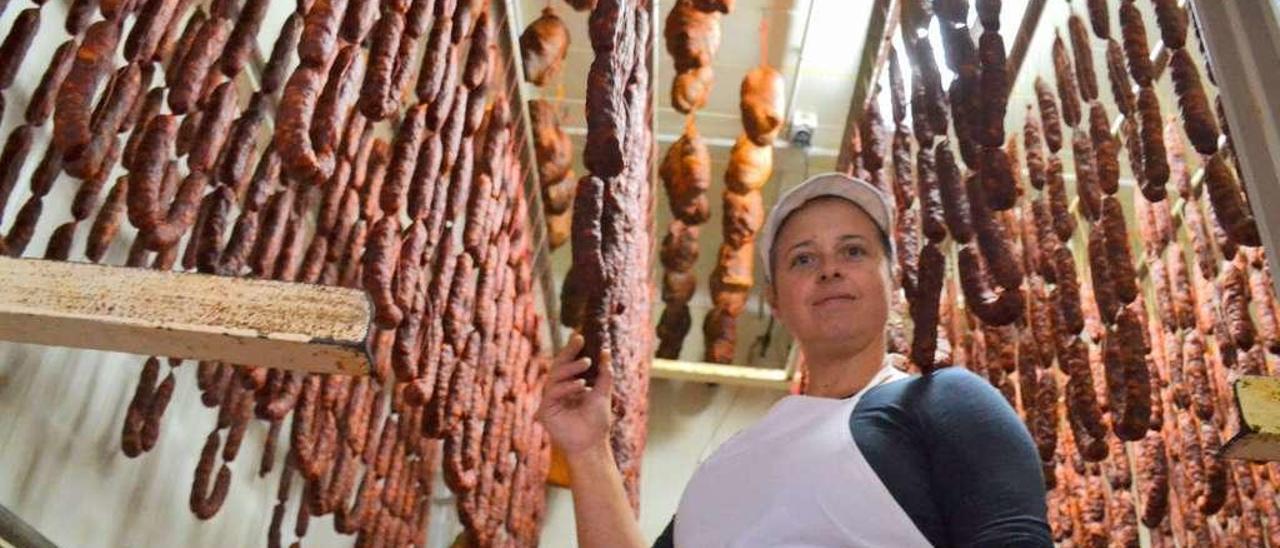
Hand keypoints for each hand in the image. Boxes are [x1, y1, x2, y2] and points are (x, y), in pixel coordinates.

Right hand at [536, 332, 613, 458]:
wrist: (592, 445)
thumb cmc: (597, 422)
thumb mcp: (603, 393)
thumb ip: (604, 374)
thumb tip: (605, 351)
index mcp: (569, 386)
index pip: (568, 364)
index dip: (571, 350)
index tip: (579, 336)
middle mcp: (558, 391)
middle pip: (558, 367)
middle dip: (568, 353)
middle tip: (580, 342)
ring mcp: (550, 400)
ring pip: (554, 376)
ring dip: (570, 368)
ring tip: (586, 363)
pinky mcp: (545, 411)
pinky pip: (553, 392)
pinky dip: (567, 386)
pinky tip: (581, 384)